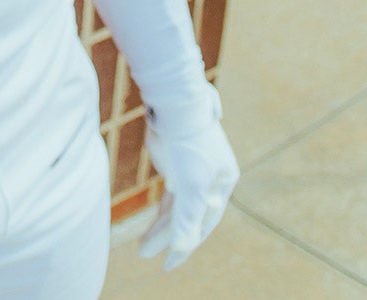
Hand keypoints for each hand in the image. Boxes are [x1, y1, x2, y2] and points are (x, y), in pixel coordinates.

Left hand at [137, 86, 239, 269]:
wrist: (172, 102)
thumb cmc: (188, 141)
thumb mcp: (190, 183)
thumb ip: (188, 216)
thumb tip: (182, 245)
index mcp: (224, 182)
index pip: (206, 222)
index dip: (187, 245)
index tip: (169, 263)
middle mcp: (210, 179)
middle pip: (190, 216)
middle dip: (170, 238)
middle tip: (149, 256)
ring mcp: (192, 171)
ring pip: (177, 208)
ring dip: (162, 229)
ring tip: (142, 248)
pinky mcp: (175, 164)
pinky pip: (169, 197)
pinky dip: (160, 213)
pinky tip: (150, 228)